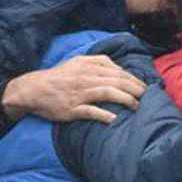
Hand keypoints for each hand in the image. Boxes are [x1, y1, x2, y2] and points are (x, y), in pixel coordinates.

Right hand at [2, 54, 147, 123]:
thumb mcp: (77, 62)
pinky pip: (90, 111)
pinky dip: (103, 115)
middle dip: (135, 89)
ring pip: (107, 93)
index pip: (117, 71)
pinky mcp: (71, 109)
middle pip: (116, 81)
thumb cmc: (59, 77)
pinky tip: (114, 119)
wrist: (32, 89)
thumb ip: (99, 62)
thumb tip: (120, 69)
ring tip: (137, 106)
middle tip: (148, 96)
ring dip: (125, 99)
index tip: (145, 86)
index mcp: (87, 66)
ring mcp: (78, 94)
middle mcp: (85, 78)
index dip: (134, 79)